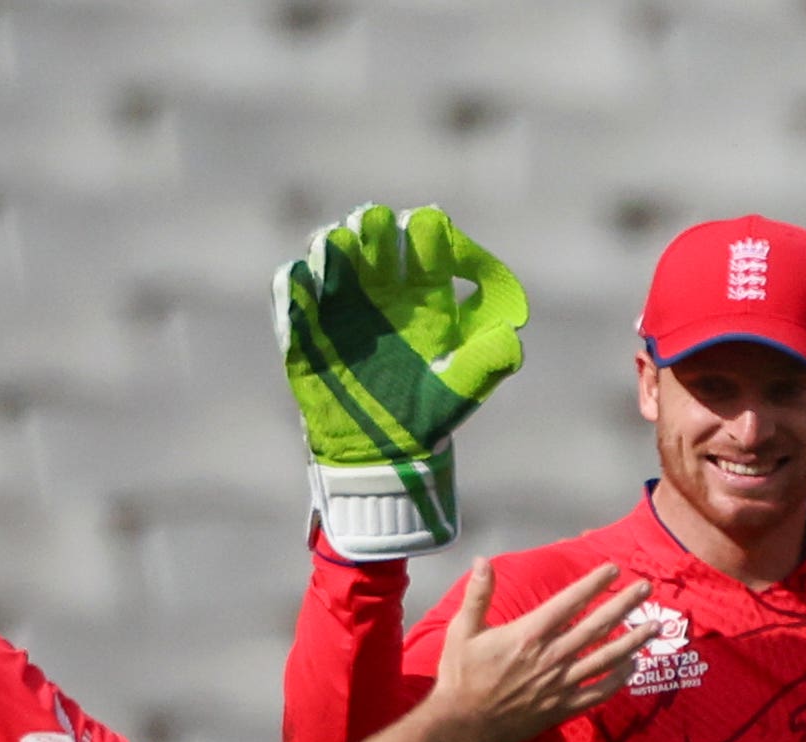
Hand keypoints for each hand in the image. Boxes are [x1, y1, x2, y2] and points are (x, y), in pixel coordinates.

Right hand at [280, 203, 529, 559]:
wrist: (378, 450)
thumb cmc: (425, 415)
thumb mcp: (460, 391)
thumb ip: (487, 362)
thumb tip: (514, 338)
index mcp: (427, 291)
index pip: (430, 233)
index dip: (430, 231)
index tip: (430, 252)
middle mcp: (385, 285)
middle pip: (377, 226)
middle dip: (375, 226)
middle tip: (375, 242)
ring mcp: (343, 298)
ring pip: (332, 243)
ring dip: (333, 243)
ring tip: (336, 257)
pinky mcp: (306, 320)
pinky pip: (291, 284)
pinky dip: (296, 280)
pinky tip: (308, 288)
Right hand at [421, 558, 656, 741]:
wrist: (462, 724)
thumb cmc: (460, 676)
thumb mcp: (462, 630)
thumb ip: (477, 595)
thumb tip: (481, 561)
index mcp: (529, 634)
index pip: (569, 602)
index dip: (593, 584)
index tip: (613, 570)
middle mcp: (551, 657)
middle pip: (596, 626)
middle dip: (624, 605)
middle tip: (646, 588)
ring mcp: (560, 684)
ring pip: (606, 659)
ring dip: (633, 641)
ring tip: (654, 627)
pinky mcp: (563, 707)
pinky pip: (599, 692)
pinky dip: (619, 679)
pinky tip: (633, 666)